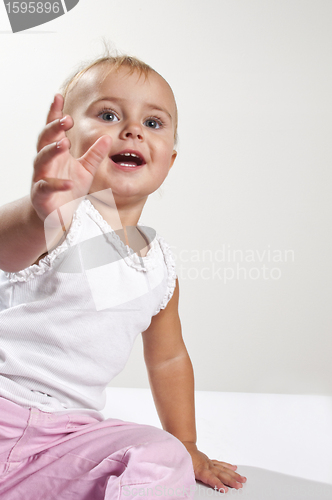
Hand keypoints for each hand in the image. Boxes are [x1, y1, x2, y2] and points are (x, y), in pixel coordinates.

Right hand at [31, 93, 111, 226]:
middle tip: (65, 120)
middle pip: (44, 140)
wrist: (59, 215)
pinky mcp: (41, 195)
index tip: (58, 97)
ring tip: (64, 143)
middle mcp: (46, 162)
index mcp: (57, 152)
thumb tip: (108, 137)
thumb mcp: (87, 170)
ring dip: (52, 150)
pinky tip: (69, 182)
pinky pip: (46, 187)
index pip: (54, 129)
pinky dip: (57, 184)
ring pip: (41, 159)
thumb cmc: (70, 190)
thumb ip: (96, 154)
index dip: (55, 113)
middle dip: (53, 128)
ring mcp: (41, 177)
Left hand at [182, 442, 246, 492]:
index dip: (218, 484)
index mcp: (200, 469)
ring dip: (233, 474)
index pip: (210, 478)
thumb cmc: (182, 458)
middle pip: (221, 474)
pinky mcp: (209, 460)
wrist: (182, 445)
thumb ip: (187, 477)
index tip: (224, 490)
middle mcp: (207, 465)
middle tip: (239, 486)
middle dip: (231, 480)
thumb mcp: (182, 468)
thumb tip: (186, 485)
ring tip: (242, 479)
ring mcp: (209, 462)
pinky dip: (228, 466)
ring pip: (223, 468)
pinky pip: (220, 463)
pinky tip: (234, 468)